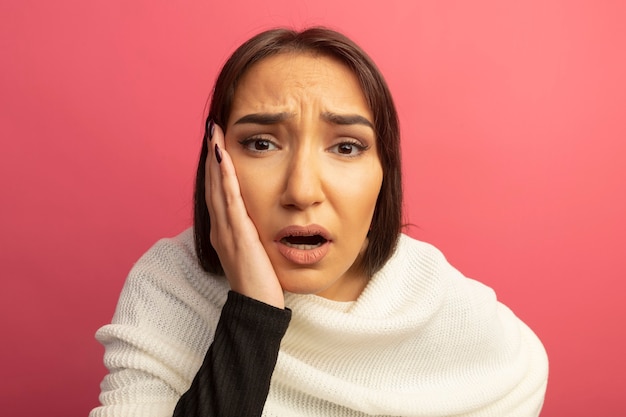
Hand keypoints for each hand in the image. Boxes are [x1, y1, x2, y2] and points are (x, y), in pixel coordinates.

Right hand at [205, 122, 284, 308]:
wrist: (257, 307)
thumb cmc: (259, 282)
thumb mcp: (255, 251)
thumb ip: (253, 233)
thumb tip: (260, 220)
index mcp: (225, 230)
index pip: (219, 191)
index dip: (217, 166)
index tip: (218, 142)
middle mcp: (221, 227)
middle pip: (213, 183)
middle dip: (212, 155)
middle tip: (211, 127)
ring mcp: (226, 230)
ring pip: (217, 186)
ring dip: (216, 158)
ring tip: (213, 132)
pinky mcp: (237, 234)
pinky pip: (229, 199)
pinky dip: (225, 176)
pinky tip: (224, 157)